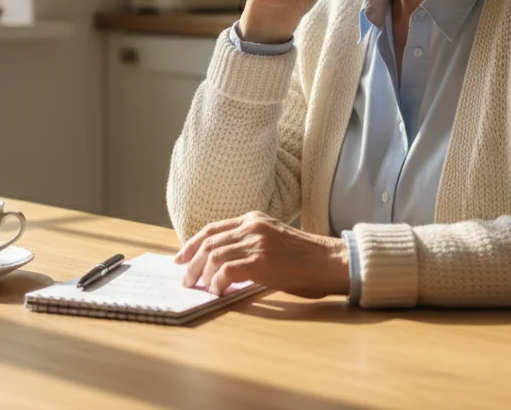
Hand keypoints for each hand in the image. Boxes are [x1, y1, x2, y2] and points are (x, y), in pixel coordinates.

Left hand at [174, 211, 349, 297]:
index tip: (180, 259)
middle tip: (186, 280)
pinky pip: (226, 271)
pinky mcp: (261, 261)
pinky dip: (217, 283)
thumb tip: (221, 265)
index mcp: (254, 219)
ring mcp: (256, 242)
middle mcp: (252, 226)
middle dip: (191, 263)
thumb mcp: (274, 240)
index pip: (212, 228)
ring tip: (202, 288)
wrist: (331, 261)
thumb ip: (250, 245)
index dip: (191, 244)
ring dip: (202, 275)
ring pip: (213, 256)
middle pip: (208, 242)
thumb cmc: (306, 258)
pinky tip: (219, 292)